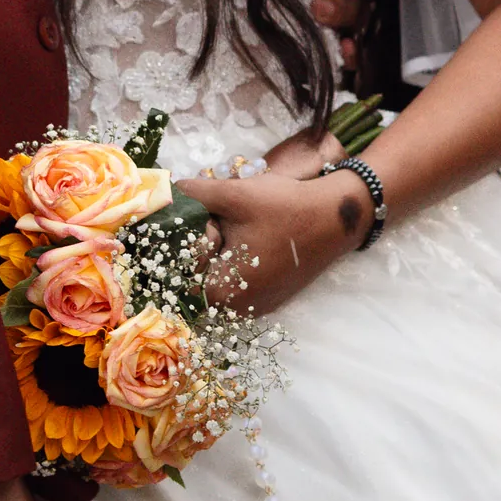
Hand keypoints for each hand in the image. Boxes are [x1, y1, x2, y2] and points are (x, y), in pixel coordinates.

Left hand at [177, 164, 369, 316]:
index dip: (189, 241)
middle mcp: (237, 309)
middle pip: (199, 275)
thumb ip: (193, 195)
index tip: (211, 221)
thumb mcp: (233, 195)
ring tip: (239, 227)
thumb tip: (164, 191)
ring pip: (219, 276)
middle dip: (204, 245)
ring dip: (220, 251)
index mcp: (222, 293)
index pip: (179, 270)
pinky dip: (238, 258)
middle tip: (224, 220)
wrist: (336, 217)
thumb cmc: (284, 208)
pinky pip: (240, 280)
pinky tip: (253, 236)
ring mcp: (256, 305)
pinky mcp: (271, 296)